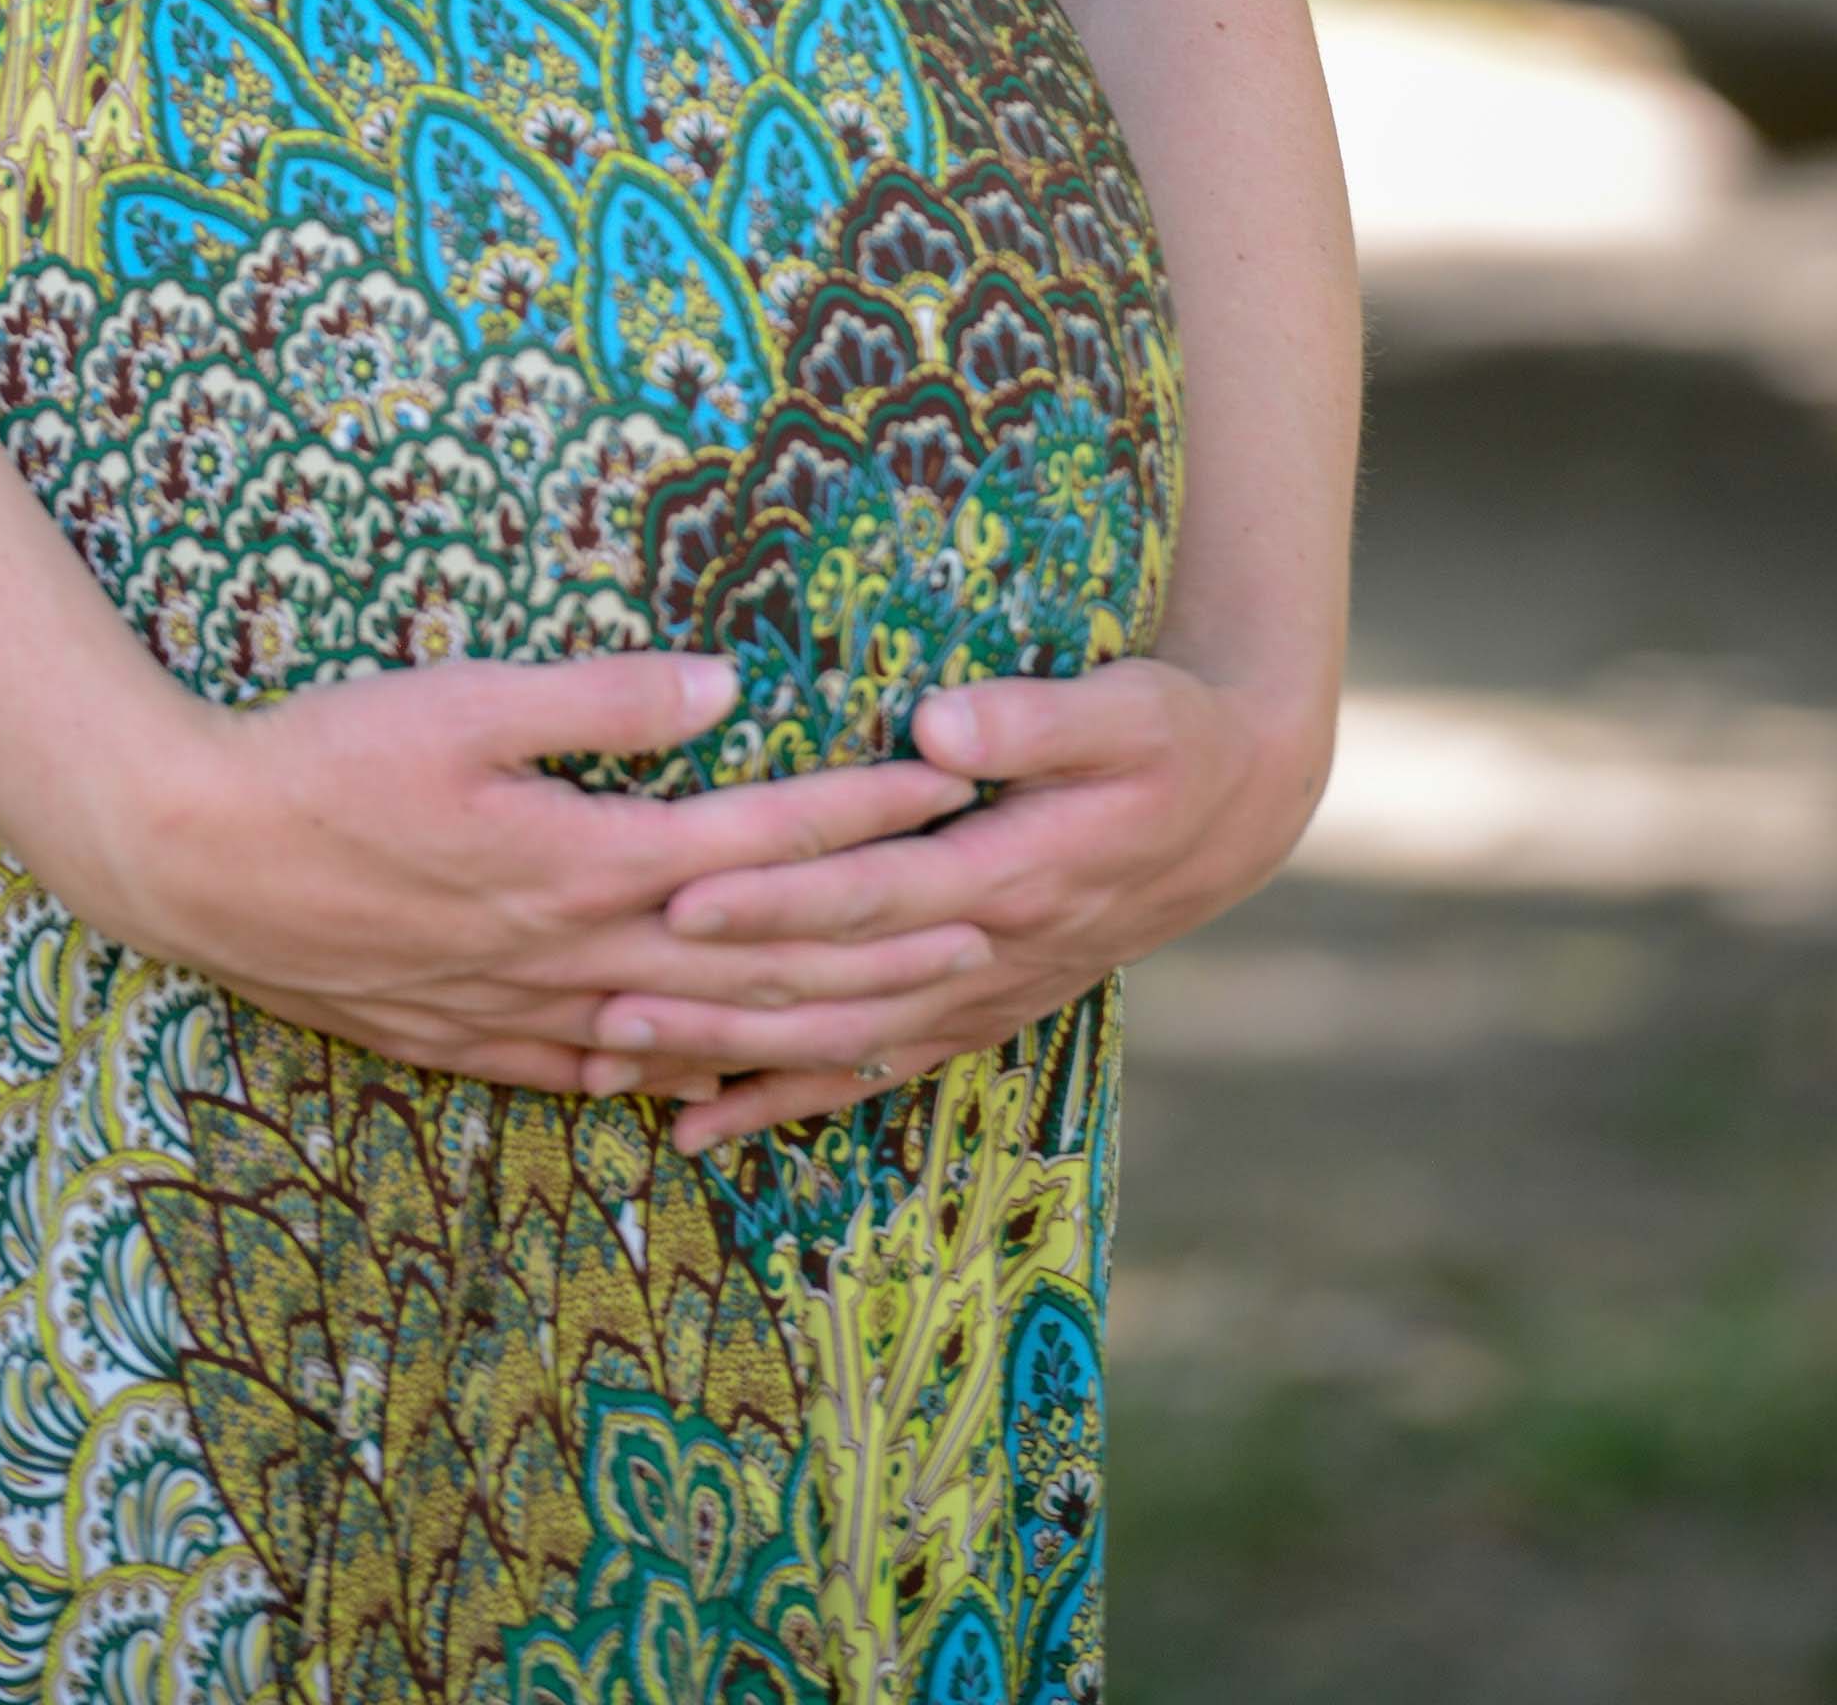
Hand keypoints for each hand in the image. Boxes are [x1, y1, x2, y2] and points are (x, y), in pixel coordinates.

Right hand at [108, 647, 983, 1095]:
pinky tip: (735, 1082)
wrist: (194, 863)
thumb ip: (603, 698)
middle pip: (764, 959)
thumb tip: (727, 686)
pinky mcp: (479, 1041)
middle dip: (888, 940)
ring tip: (909, 1015)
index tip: (951, 785)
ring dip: (817, 1025)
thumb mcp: (463, 699)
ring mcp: (529, 1012)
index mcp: (585, 858)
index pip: (762, 843)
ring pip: (706, 1036)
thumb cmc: (324, 758)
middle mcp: (578, 952)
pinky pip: (616, 1079)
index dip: (863, 813)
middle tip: (993, 919)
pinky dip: (695, 1081)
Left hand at [577, 656, 1337, 1153]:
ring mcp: (978, 996)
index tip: (684, 896)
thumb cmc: (1169, 738)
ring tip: (615, 1059)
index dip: (781, 898)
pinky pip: (867, 1071)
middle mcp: (988, 952)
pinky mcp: (971, 1014)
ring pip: (836, 1044)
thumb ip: (1035, 720)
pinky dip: (781, 1103)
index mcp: (1014, 871)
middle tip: (604, 997)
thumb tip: (939, 722)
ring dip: (727, 1058)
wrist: (1232, 812)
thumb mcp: (1127, 709)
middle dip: (718, 997)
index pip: (875, 892)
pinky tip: (695, 1127)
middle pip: (834, 984)